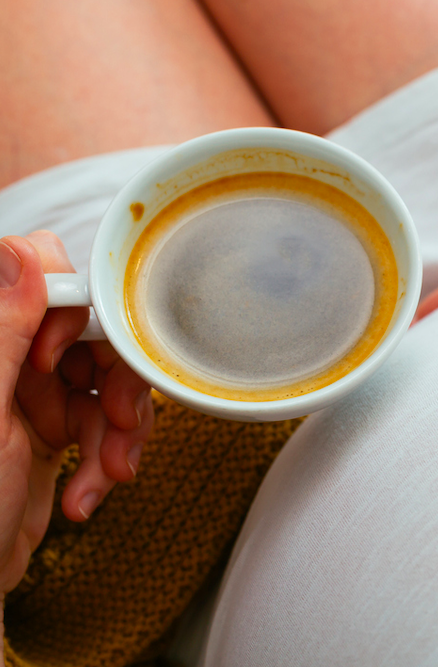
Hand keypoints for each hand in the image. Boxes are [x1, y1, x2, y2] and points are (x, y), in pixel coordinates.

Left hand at [0, 233, 152, 595]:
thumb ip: (3, 330)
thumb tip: (22, 251)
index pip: (49, 281)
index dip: (77, 316)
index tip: (65, 359)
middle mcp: (11, 357)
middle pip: (94, 335)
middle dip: (116, 385)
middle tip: (119, 422)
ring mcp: (34, 394)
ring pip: (108, 382)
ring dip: (118, 434)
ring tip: (108, 474)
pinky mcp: (56, 430)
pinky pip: (106, 425)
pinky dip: (108, 460)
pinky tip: (87, 493)